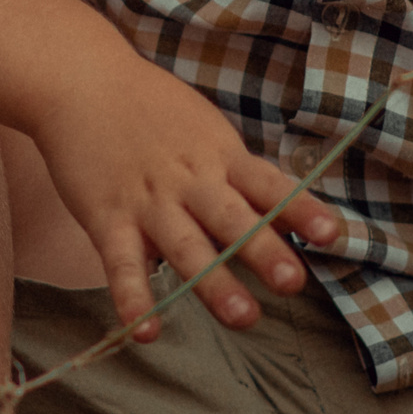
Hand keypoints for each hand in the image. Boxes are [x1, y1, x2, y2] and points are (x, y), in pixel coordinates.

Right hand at [27, 59, 342, 339]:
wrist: (81, 81)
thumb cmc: (150, 109)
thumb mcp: (204, 130)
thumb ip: (238, 174)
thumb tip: (287, 213)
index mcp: (219, 156)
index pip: (268, 184)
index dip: (300, 209)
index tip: (331, 234)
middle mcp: (189, 180)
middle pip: (232, 218)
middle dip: (263, 251)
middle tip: (293, 282)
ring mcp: (147, 201)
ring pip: (185, 246)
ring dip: (214, 283)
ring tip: (244, 317)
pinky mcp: (106, 217)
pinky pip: (121, 263)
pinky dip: (132, 297)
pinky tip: (145, 332)